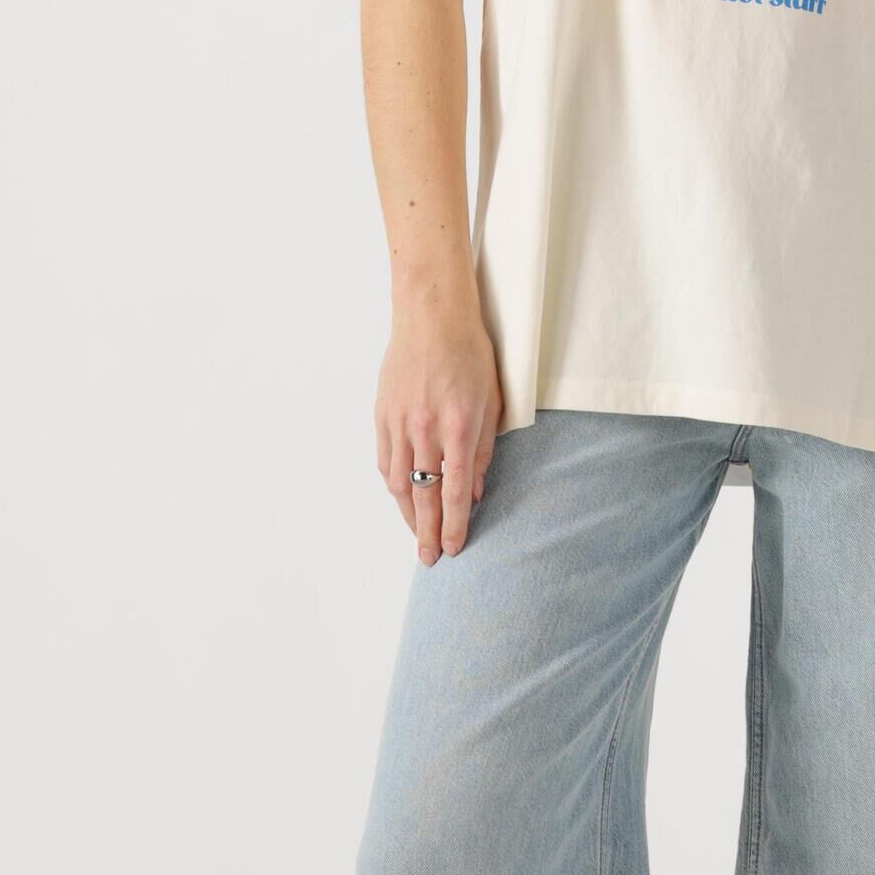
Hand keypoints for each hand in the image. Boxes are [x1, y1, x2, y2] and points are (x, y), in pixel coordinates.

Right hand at [376, 313, 502, 565]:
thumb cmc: (470, 353)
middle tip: (430, 559)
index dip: (454, 525)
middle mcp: (426, 429)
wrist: (432, 315)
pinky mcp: (383, 413)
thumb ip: (484, 450)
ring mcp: (400, 422)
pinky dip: (394, 484)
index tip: (454, 548)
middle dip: (427, 532)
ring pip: (400, 483)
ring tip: (416, 534)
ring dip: (407, 514)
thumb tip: (473, 491)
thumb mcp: (492, 401)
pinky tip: (402, 497)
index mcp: (459, 427)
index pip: (454, 491)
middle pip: (424, 495)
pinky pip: (385, 460)